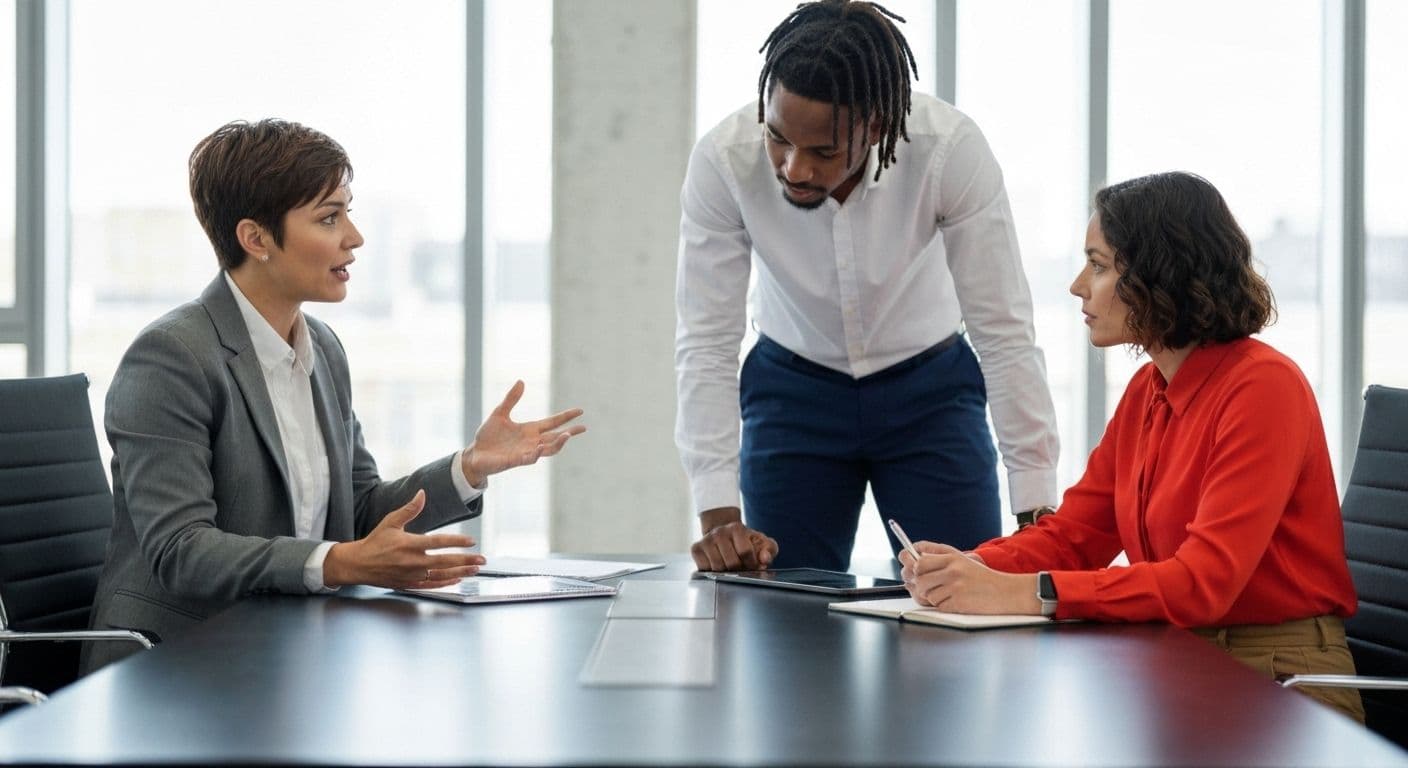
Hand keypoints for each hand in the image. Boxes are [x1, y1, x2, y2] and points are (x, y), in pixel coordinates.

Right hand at [324, 490, 485, 588]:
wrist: (358, 565)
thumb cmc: (375, 542)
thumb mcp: (390, 522)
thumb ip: (409, 509)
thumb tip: (422, 493)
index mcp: (409, 544)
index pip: (438, 542)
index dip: (457, 541)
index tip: (471, 541)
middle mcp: (412, 561)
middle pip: (445, 561)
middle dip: (466, 561)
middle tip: (482, 559)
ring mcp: (412, 575)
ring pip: (441, 576)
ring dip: (460, 573)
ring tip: (475, 570)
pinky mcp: (409, 584)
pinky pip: (431, 585)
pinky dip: (446, 583)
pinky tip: (457, 580)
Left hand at [462, 380, 585, 485]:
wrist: (475, 454)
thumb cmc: (488, 436)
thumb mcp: (500, 413)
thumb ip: (511, 399)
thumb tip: (521, 381)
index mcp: (530, 430)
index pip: (552, 422)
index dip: (566, 417)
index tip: (580, 411)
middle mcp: (531, 441)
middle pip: (556, 437)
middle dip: (570, 433)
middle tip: (583, 427)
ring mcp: (526, 452)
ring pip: (548, 449)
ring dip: (558, 443)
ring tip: (567, 435)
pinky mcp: (516, 460)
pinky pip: (530, 458)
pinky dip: (536, 453)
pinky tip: (540, 447)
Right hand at [690, 506, 778, 570]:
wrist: (722, 534)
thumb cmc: (744, 541)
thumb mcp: (761, 543)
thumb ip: (769, 549)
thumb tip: (764, 559)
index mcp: (736, 528)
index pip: (745, 552)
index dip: (752, 563)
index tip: (752, 564)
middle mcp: (719, 532)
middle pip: (731, 563)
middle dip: (739, 569)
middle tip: (740, 566)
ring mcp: (706, 540)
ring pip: (718, 568)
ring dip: (726, 572)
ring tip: (729, 566)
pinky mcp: (696, 549)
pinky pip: (705, 569)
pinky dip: (712, 572)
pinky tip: (717, 565)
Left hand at [898, 541, 1038, 614]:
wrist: (1006, 592)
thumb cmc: (982, 579)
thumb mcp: (963, 561)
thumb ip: (939, 560)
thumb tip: (912, 565)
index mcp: (952, 556)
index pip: (920, 558)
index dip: (912, 564)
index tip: (911, 568)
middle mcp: (952, 568)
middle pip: (918, 577)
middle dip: (919, 585)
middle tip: (926, 587)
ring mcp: (954, 585)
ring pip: (926, 593)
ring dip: (932, 597)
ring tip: (947, 594)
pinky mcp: (957, 602)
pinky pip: (937, 606)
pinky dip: (943, 606)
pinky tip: (956, 601)